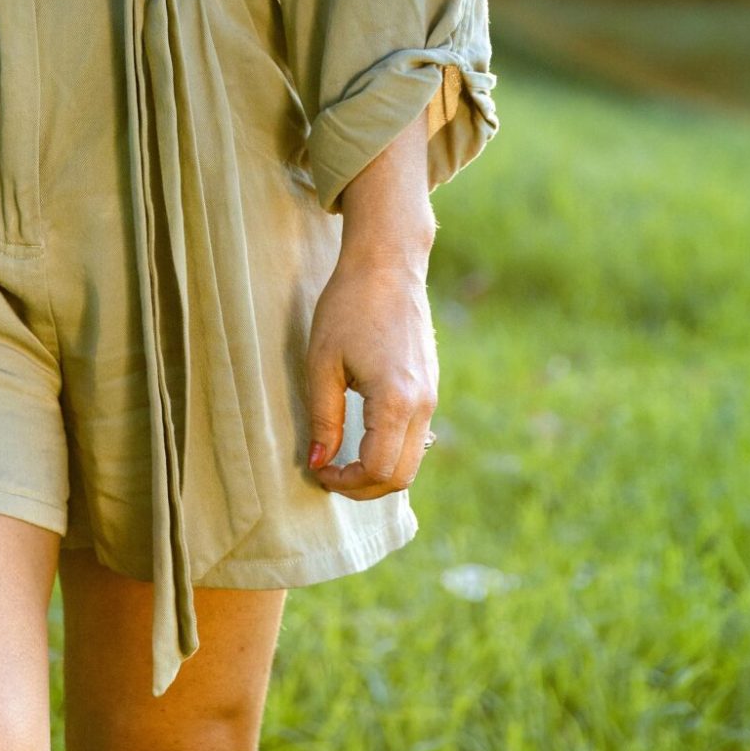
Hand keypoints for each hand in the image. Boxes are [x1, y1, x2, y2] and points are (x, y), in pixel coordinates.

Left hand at [305, 254, 438, 498]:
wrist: (388, 263)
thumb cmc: (348, 306)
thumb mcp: (322, 362)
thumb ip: (323, 418)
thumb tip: (318, 462)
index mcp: (396, 400)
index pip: (378, 470)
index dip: (346, 482)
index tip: (320, 471)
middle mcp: (422, 404)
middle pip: (401, 476)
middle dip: (365, 487)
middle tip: (330, 474)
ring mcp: (431, 395)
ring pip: (413, 459)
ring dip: (380, 470)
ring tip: (343, 459)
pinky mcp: (430, 386)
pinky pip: (416, 436)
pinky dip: (392, 449)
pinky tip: (364, 437)